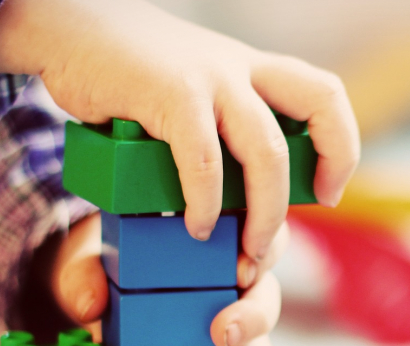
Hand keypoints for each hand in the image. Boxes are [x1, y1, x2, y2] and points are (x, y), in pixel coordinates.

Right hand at [0, 0, 358, 265]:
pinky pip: (204, 161)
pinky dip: (204, 202)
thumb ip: (221, 128)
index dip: (341, 144)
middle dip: (328, 168)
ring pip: (267, 151)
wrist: (68, 31)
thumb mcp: (193, 92)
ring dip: (265, 211)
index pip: (325, 95)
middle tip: (300, 219)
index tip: (328, 191)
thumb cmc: (129, 77)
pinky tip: (195, 225)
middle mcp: (241, 68)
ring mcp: (210, 78)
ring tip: (246, 249)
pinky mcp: (170, 93)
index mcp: (252, 70)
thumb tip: (238, 198)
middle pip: (321, 104)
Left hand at [49, 213, 286, 345]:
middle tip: (225, 332)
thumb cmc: (107, 267)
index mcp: (217, 244)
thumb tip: (90, 305)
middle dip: (255, 316)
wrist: (95, 300)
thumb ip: (84, 274)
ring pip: (261, 344)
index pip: (259, 239)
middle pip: (266, 296)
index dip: (265, 251)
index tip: (242, 270)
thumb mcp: (91, 260)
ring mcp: (230, 328)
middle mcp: (233, 286)